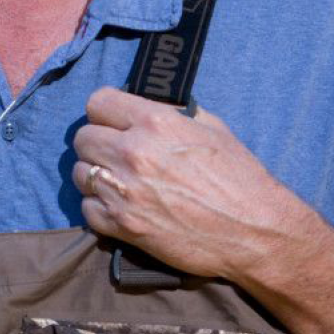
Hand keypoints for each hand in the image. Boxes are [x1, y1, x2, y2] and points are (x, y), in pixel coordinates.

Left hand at [72, 88, 302, 282]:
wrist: (253, 231)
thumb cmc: (240, 178)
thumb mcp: (212, 128)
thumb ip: (173, 114)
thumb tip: (149, 108)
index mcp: (155, 123)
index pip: (98, 102)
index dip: (105, 112)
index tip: (114, 122)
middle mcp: (133, 152)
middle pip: (82, 138)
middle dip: (97, 143)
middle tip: (115, 154)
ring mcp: (124, 191)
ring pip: (80, 173)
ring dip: (95, 176)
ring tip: (118, 182)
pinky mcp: (122, 226)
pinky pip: (87, 209)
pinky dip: (100, 208)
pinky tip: (121, 207)